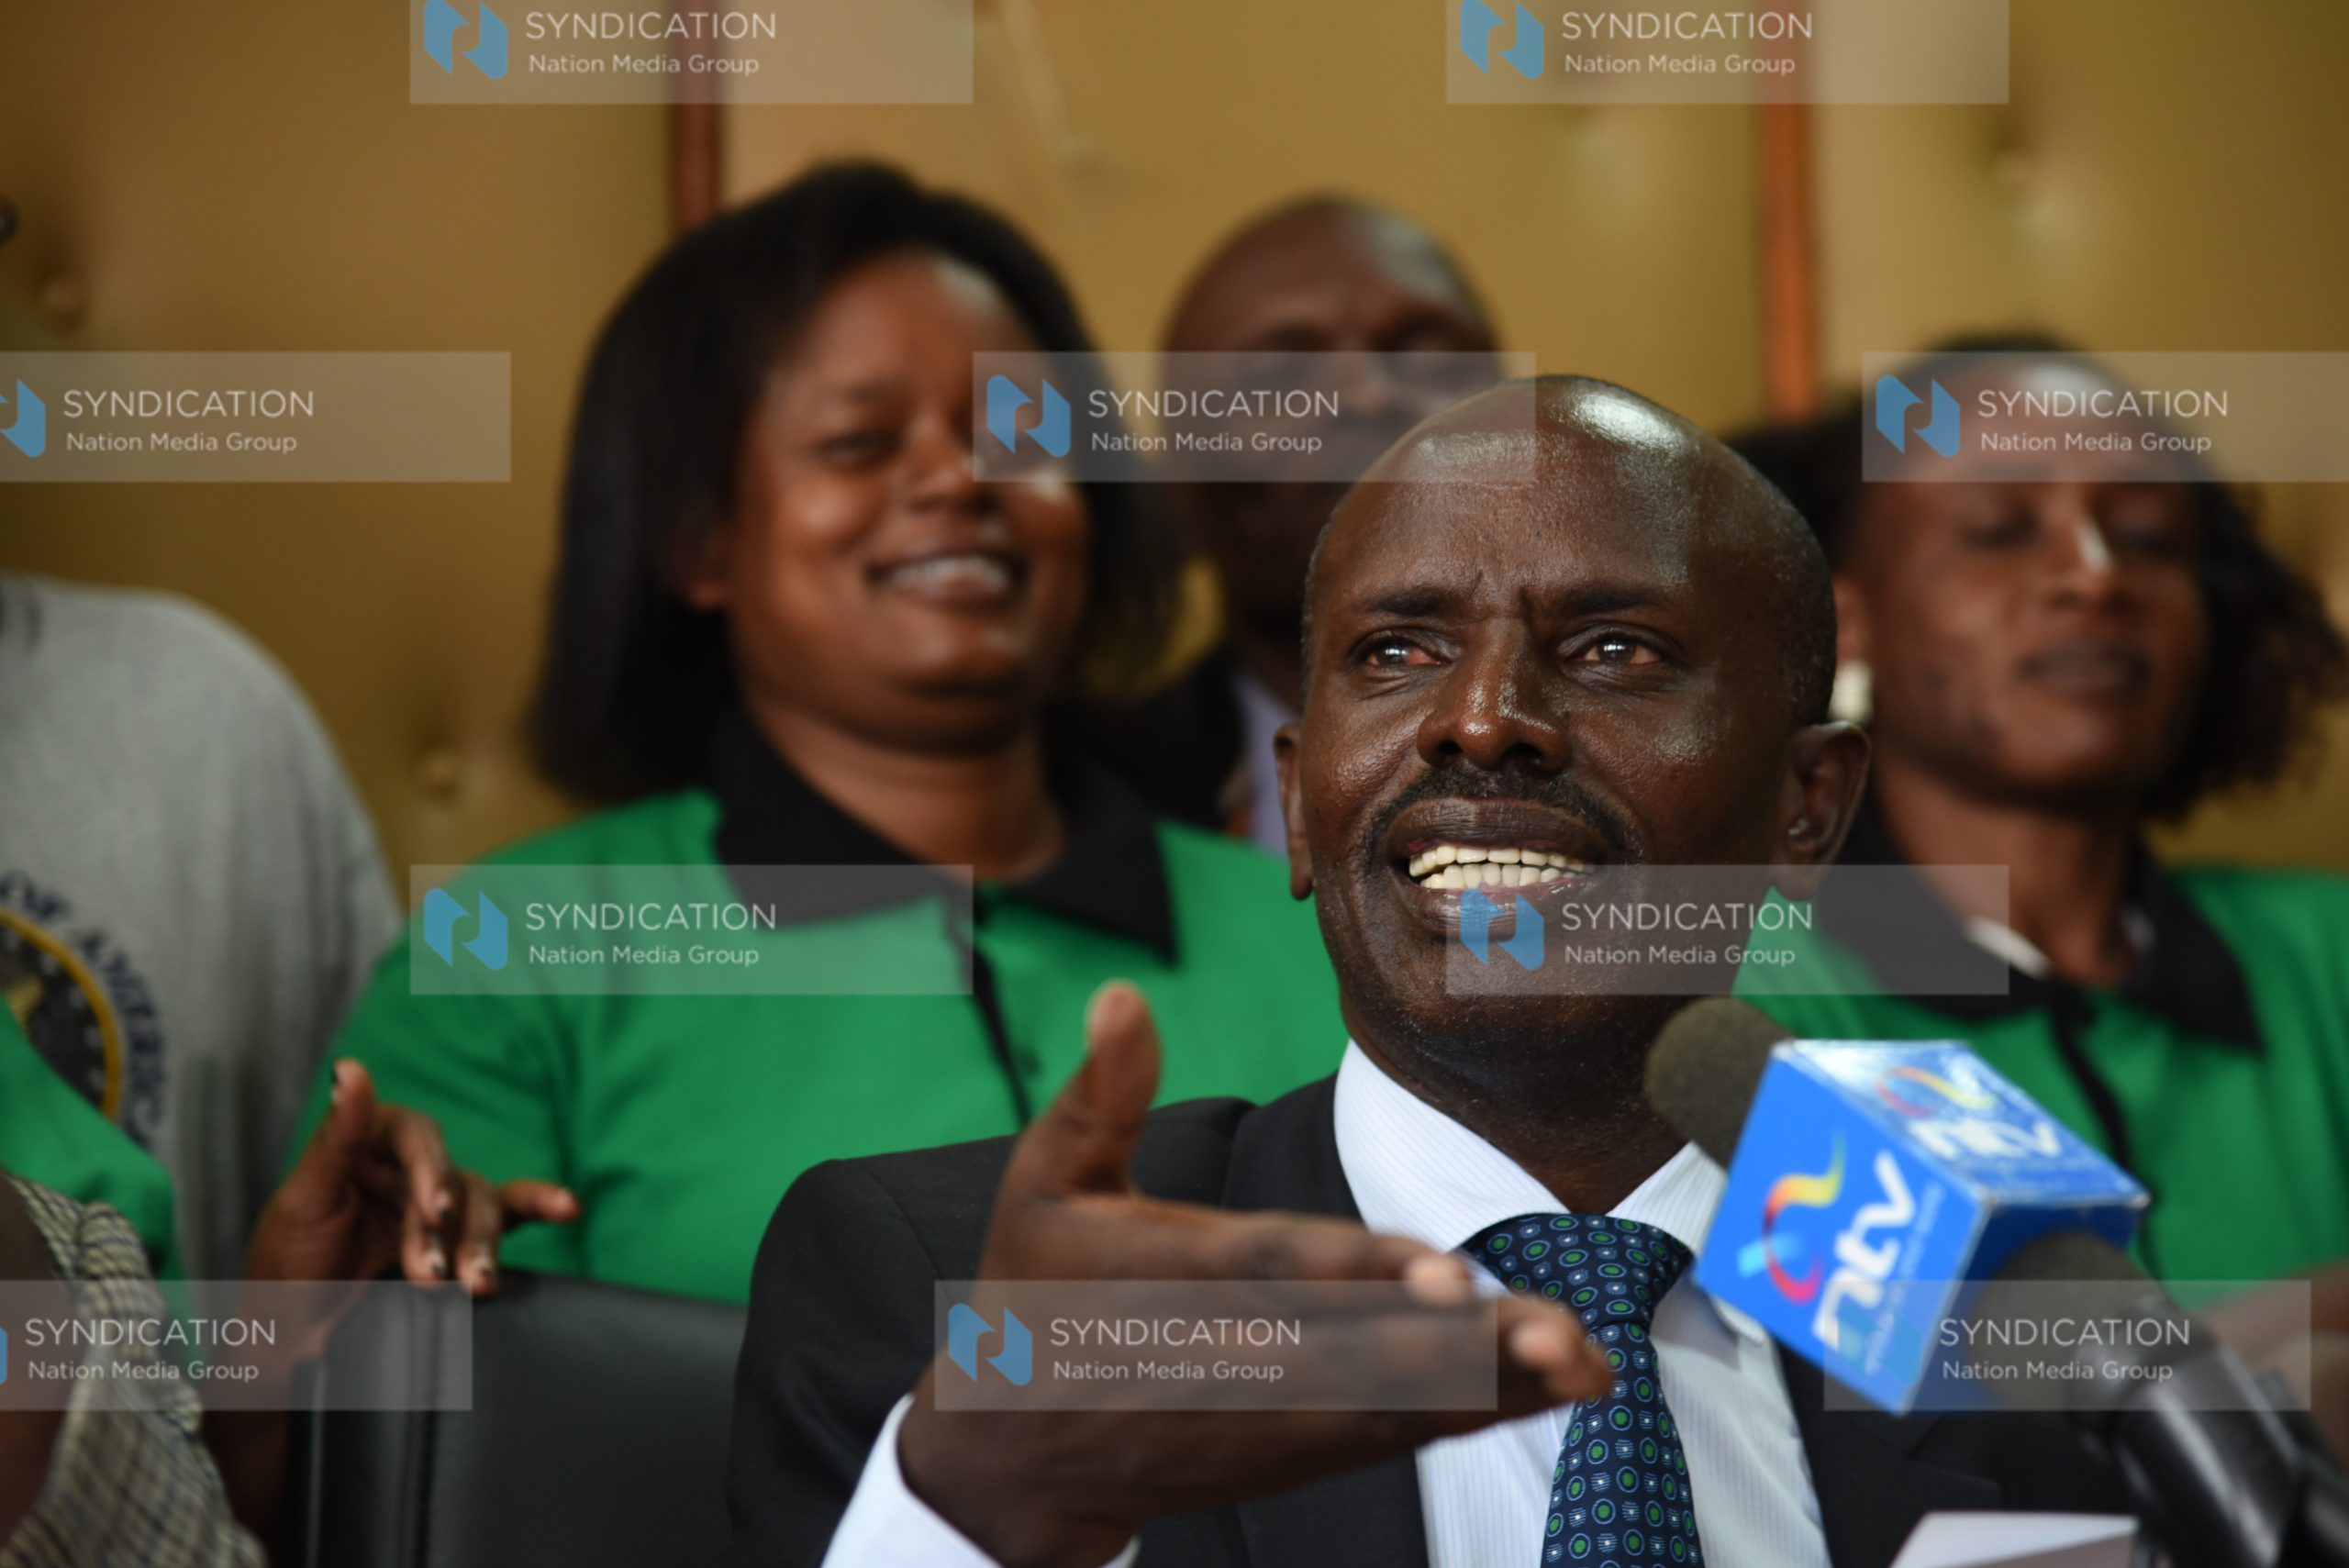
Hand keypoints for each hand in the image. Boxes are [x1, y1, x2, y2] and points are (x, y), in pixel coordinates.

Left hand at [246, 1060, 577, 1298]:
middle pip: (457, 1177)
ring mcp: (441, 1205)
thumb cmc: (287, 1265)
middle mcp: (413, 1168)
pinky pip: (511, 1217)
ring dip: (483, 1246)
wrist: (295, 1339)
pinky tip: (568, 1208)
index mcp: (372, 1141)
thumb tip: (349, 1069)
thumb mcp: (304, 1200)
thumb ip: (336, 1138)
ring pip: (485, 1205)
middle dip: (450, 1229)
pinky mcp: (463, 1239)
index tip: (432, 1212)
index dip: (430, 1170)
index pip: (417, 1136)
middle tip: (433, 1274)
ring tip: (475, 1287)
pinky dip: (540, 1209)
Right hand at [896, 983, 1607, 1567]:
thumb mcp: (1043, 1182)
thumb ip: (1102, 1092)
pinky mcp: (1296, 1448)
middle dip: (1456, 1345)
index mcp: (1163, 1279)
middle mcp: (1226, 1357)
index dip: (1356, 1274)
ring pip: (1390, 1403)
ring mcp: (1266, 1415)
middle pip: (1354, 1353)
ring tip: (1579, 1359)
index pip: (1271, 1272)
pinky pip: (1396, 1432)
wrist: (1018, 1453)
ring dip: (1488, 1384)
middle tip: (1548, 1327)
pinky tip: (1553, 1390)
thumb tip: (1124, 991)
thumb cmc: (1036, 1294)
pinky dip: (1476, 1412)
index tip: (1440, 1273)